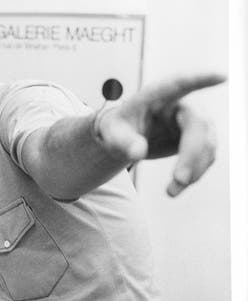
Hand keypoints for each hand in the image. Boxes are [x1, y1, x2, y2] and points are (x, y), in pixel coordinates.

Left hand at [96, 73, 225, 196]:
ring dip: (194, 169)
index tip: (221, 76)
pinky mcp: (197, 138)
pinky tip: (178, 186)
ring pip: (207, 144)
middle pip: (197, 126)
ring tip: (171, 191)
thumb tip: (137, 152)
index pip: (179, 83)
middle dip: (191, 154)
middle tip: (179, 180)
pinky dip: (195, 173)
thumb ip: (123, 141)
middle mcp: (178, 105)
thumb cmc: (117, 128)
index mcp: (155, 96)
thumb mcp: (112, 134)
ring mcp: (191, 121)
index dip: (200, 79)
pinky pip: (206, 156)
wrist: (124, 137)